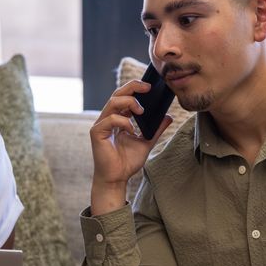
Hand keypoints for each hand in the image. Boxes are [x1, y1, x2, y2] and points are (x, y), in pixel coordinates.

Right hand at [89, 79, 172, 214]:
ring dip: (129, 102)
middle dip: (132, 87)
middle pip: (117, 94)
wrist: (117, 179)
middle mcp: (107, 119)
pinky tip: (132, 131)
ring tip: (141, 110)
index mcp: (117, 118)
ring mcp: (101, 125)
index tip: (149, 86)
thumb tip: (168, 116)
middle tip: (147, 87)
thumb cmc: (127, 162)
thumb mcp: (147, 142)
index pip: (123, 96)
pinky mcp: (97, 133)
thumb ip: (156, 129)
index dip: (135, 88)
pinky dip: (123, 122)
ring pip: (112, 103)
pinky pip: (110, 119)